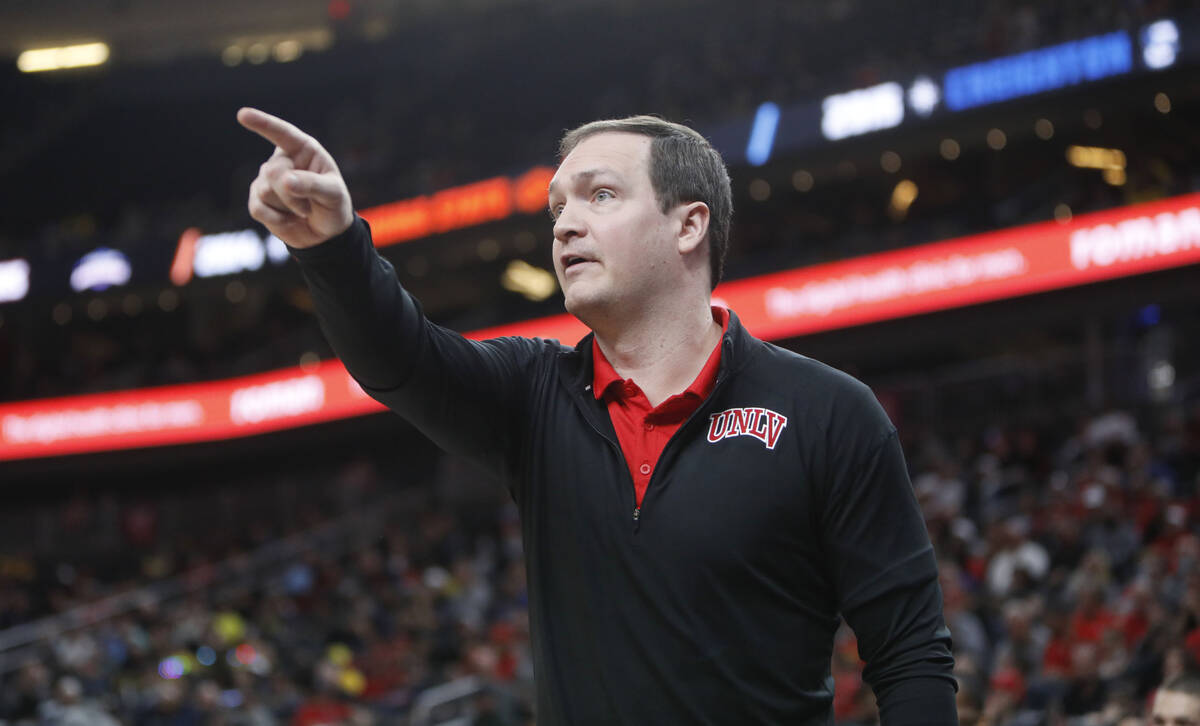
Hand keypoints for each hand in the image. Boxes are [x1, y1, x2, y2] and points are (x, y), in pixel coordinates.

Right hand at [237, 107, 353, 248]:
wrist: (325, 233)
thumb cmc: (333, 205)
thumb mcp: (333, 194)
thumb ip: (312, 184)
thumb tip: (284, 180)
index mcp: (303, 149)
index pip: (282, 133)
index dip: (262, 123)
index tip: (243, 114)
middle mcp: (282, 160)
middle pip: (273, 172)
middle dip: (292, 195)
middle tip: (310, 205)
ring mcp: (266, 180)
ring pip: (265, 192)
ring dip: (288, 208)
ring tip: (302, 210)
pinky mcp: (257, 200)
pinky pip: (257, 208)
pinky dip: (276, 219)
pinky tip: (288, 219)